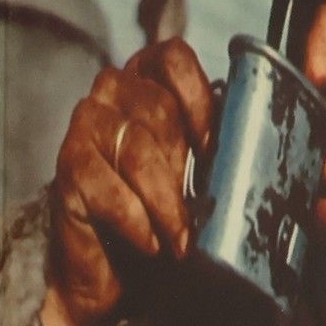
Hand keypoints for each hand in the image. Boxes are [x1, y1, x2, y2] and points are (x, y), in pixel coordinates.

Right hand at [44, 40, 215, 325]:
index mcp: (149, 80)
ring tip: (179, 240)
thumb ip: (217, 152)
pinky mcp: (68, 167)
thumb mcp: (198, 174)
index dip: (199, 99)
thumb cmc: (161, 211)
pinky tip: (149, 243)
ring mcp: (86, 125)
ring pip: (137, 151)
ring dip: (166, 203)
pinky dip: (136, 220)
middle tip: (197, 214)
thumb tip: (257, 156)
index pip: (172, 58)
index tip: (212, 147)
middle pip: (160, 111)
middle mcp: (113, 91)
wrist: (114, 266)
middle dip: (185, 170)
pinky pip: (108, 187)